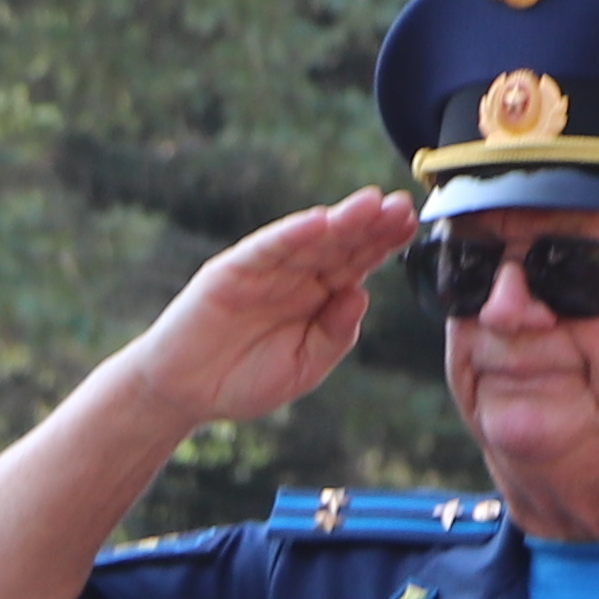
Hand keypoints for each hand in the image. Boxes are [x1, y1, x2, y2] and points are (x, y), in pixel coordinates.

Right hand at [130, 194, 421, 430]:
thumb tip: (362, 295)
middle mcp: (295, 276)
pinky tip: (318, 222)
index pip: (357, 263)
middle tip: (402, 206)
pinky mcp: (231, 272)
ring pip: (308, 240)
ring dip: (340, 221)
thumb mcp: (304, 367)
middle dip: (371, 225)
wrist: (186, 394)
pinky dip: (290, 235)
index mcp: (319, 297)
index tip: (412, 226)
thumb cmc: (245, 380)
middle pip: (340, 244)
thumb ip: (335, 336)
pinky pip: (265, 250)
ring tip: (371, 204)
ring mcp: (264, 271)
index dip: (384, 244)